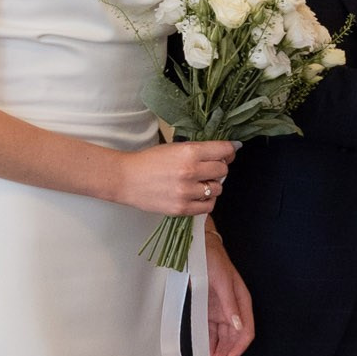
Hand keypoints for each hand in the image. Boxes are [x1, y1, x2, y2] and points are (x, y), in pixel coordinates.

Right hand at [111, 138, 235, 215]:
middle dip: (219, 168)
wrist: (126, 179)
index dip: (229, 150)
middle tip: (209, 168)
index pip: (223, 150)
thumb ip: (199, 150)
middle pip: (223, 170)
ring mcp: (187, 192)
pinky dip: (206, 201)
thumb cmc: (149, 161)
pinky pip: (208, 207)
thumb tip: (225, 151)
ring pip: (218, 189)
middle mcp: (190, 172)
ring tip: (199, 183)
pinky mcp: (182, 208)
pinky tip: (197, 195)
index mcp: (189, 152)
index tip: (229, 152)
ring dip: (212, 185)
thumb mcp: (175, 147)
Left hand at [204, 231, 253, 355]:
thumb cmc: (213, 260)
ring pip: (222, 336)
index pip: (246, 329)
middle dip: (226, 351)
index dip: (239, 346)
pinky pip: (210, 330)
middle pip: (234, 336)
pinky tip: (204, 350)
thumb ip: (230, 305)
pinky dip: (209, 341)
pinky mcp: (208, 310)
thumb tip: (237, 325)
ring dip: (217, 349)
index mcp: (242, 301)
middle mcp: (233, 308)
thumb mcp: (222, 282)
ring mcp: (221, 310)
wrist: (198, 248)